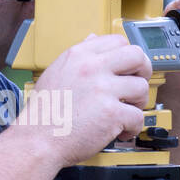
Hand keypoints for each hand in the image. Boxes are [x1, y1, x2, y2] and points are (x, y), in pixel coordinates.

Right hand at [26, 32, 152, 163]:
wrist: (36, 140)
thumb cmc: (43, 112)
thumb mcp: (56, 72)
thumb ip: (78, 57)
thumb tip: (93, 39)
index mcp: (79, 55)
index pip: (117, 41)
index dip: (128, 55)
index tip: (128, 68)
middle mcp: (92, 68)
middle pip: (136, 55)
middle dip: (143, 71)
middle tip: (136, 85)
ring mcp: (103, 89)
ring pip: (141, 87)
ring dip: (138, 103)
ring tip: (126, 112)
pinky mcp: (111, 113)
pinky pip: (137, 116)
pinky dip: (132, 128)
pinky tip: (121, 131)